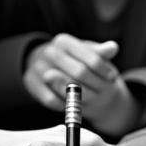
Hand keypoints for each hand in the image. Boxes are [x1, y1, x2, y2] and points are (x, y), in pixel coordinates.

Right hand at [24, 35, 139, 134]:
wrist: (42, 63)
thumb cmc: (71, 58)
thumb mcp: (85, 51)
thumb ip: (100, 52)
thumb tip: (113, 47)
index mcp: (64, 41)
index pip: (92, 59)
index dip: (104, 71)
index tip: (112, 78)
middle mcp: (49, 52)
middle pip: (80, 73)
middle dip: (94, 84)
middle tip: (103, 91)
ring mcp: (38, 67)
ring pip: (66, 88)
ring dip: (81, 96)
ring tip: (89, 97)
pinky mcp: (31, 83)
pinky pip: (52, 100)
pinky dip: (64, 104)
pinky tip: (73, 101)